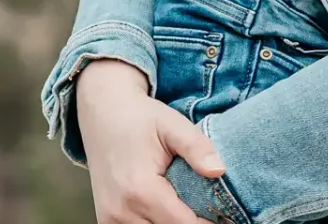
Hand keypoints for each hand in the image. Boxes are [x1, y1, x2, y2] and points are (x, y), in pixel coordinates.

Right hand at [76, 59, 224, 223]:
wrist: (103, 114)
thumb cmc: (141, 119)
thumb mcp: (173, 124)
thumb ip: (197, 147)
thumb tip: (220, 171)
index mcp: (141, 190)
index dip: (209, 222)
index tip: (224, 212)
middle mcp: (122, 211)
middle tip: (209, 210)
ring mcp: (110, 219)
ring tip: (188, 208)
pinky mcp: (105, 220)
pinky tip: (168, 211)